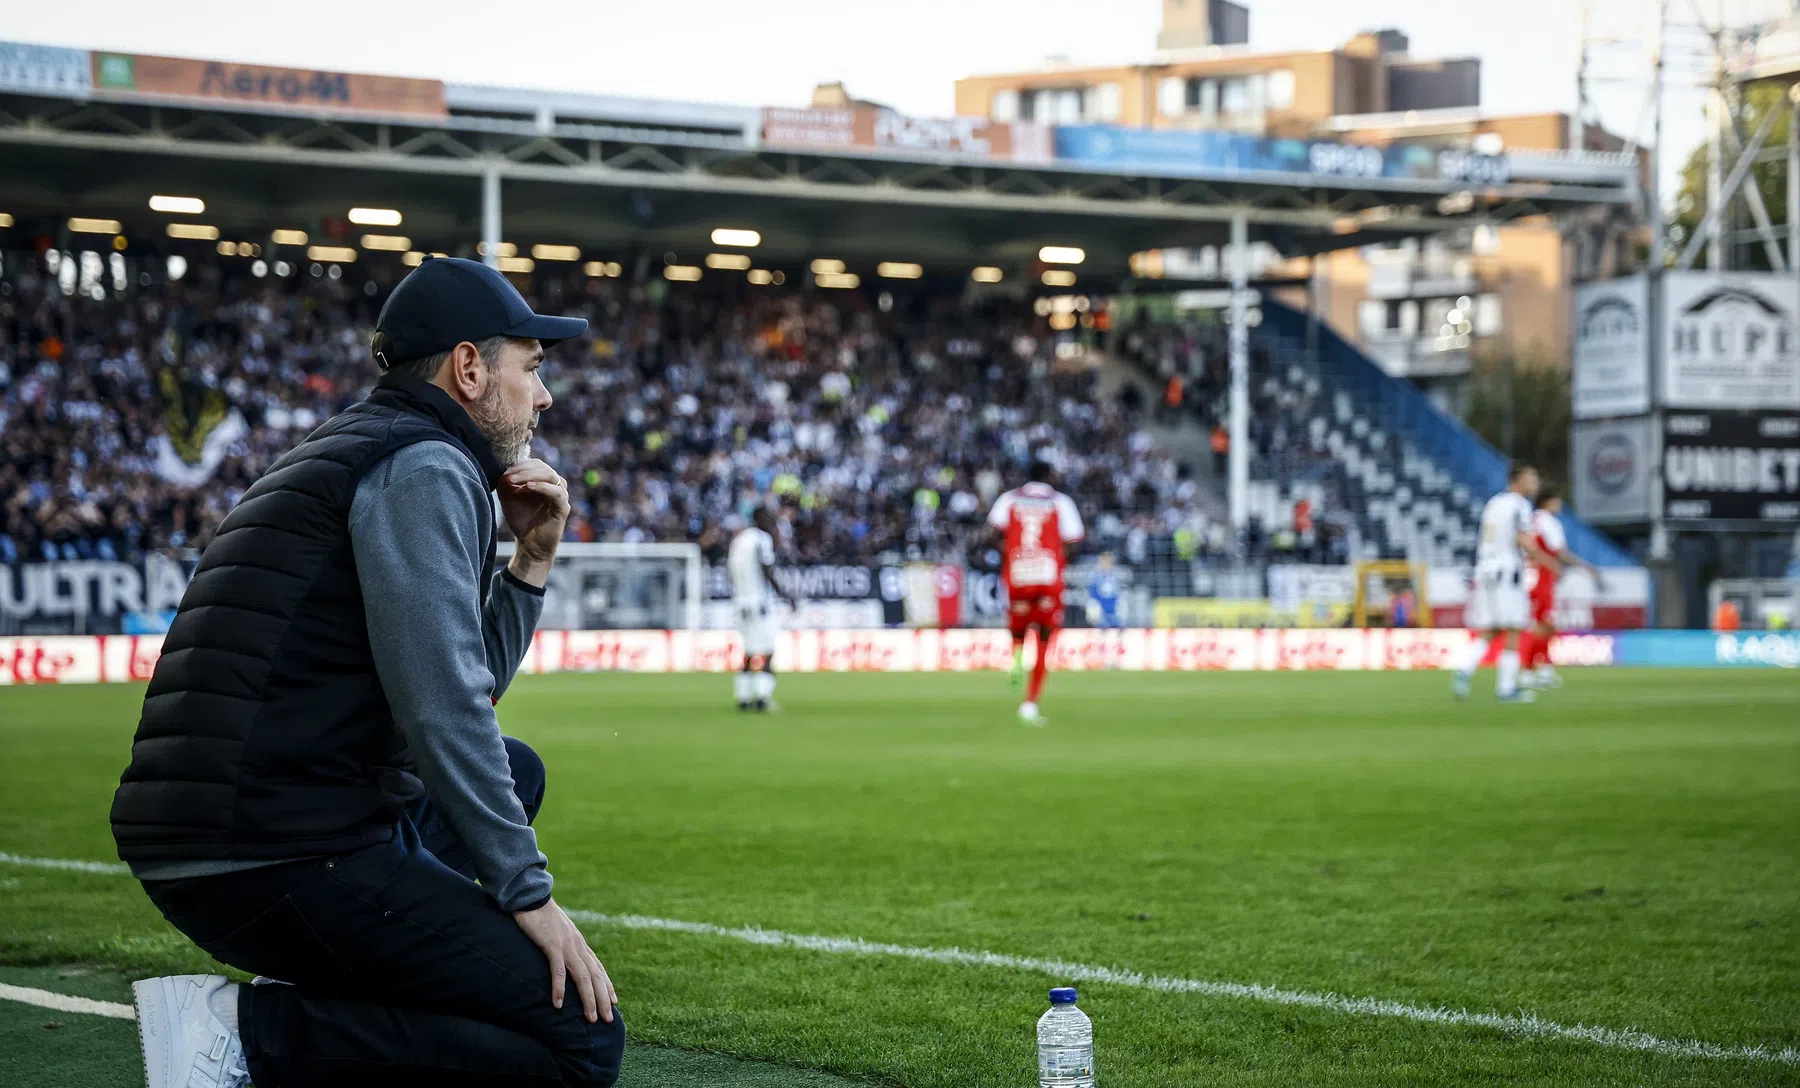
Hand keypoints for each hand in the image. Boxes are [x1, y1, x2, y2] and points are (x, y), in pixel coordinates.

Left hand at [500, 460, 569, 584]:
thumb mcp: (509, 498)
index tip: (504, 472)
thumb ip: (507, 483)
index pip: (536, 464)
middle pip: (544, 467)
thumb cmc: (521, 520)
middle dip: (523, 470)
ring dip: (531, 475)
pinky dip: (542, 486)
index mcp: (544, 481)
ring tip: (514, 481)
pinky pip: (556, 492)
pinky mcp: (563, 508)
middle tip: (508, 477)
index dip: (520, 465)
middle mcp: (555, 486)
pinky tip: (527, 487)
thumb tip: (505, 471)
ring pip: (551, 476)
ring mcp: (561, 496)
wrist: (529, 544)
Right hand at [512, 897, 616, 1023]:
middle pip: (595, 976)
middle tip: (607, 1019)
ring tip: (590, 1018)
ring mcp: (566, 945)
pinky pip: (558, 970)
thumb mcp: (558, 933)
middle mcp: (578, 946)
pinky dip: (559, 988)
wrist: (531, 896)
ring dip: (588, 998)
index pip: (598, 968)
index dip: (607, 986)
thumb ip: (565, 946)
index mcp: (579, 944)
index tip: (614, 1002)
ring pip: (583, 976)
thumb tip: (565, 960)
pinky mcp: (552, 944)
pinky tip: (558, 1004)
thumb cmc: (542, 916)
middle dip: (603, 999)